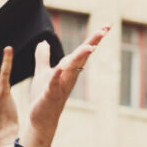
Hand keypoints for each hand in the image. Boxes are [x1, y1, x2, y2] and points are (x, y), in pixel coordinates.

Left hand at [20, 25, 109, 146]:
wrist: (40, 119)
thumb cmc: (43, 96)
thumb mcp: (42, 72)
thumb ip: (43, 57)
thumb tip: (43, 42)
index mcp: (68, 69)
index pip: (82, 51)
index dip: (93, 38)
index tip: (106, 26)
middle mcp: (69, 76)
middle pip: (82, 57)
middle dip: (93, 43)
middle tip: (105, 30)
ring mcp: (61, 86)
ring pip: (72, 69)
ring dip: (80, 58)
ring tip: (90, 47)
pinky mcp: (50, 95)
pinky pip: (54, 84)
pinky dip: (57, 76)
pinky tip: (60, 67)